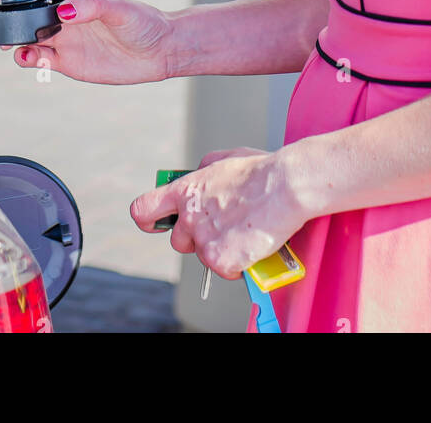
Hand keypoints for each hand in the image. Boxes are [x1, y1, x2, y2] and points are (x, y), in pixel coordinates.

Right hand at [0, 0, 173, 85]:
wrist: (158, 51)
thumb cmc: (143, 22)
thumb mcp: (121, 11)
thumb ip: (93, 7)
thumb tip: (64, 12)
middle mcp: (63, 13)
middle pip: (23, 7)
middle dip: (2, 9)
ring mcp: (63, 37)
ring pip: (25, 34)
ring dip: (9, 36)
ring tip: (4, 41)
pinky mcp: (66, 61)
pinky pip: (38, 59)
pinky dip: (27, 59)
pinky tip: (28, 59)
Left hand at [130, 148, 305, 278]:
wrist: (285, 186)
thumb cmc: (262, 170)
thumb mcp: (225, 159)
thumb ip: (204, 171)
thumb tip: (198, 177)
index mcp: (186, 190)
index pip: (145, 209)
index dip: (147, 220)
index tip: (153, 224)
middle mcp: (189, 217)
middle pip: (178, 241)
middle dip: (196, 240)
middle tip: (223, 230)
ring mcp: (203, 241)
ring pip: (204, 257)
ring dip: (221, 252)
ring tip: (245, 234)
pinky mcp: (220, 261)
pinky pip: (225, 271)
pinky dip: (239, 265)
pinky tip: (252, 248)